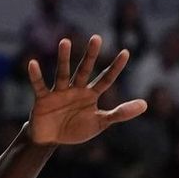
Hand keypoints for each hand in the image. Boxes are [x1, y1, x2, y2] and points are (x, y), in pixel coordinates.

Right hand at [26, 36, 145, 145]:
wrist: (50, 139)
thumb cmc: (75, 128)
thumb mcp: (100, 122)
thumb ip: (120, 113)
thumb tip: (145, 105)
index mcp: (90, 94)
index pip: (106, 79)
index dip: (115, 67)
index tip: (126, 52)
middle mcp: (76, 89)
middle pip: (84, 69)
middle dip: (91, 55)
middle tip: (97, 38)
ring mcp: (59, 92)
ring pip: (63, 73)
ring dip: (64, 58)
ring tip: (65, 41)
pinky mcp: (43, 98)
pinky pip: (40, 85)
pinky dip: (36, 76)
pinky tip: (33, 63)